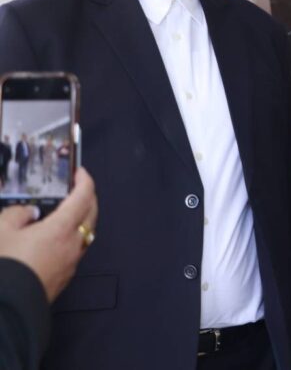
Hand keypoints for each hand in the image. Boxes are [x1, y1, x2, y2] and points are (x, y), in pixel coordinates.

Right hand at [0, 167, 97, 301]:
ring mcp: (71, 261)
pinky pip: (77, 247)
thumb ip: (16, 214)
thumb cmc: (7, 267)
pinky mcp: (65, 276)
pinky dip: (73, 234)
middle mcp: (73, 244)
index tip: (80, 171)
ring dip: (82, 217)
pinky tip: (56, 236)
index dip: (84, 181)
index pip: (83, 197)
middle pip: (91, 213)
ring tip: (66, 210)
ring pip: (86, 231)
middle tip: (76, 187)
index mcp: (61, 229)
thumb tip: (29, 211)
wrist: (8, 308)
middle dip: (88, 197)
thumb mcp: (1, 231)